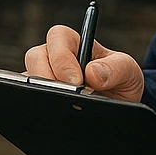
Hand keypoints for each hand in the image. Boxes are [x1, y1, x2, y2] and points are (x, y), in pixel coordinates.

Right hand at [24, 24, 143, 101]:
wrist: (119, 109)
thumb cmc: (120, 82)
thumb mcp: (128, 71)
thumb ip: (116, 68)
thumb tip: (93, 72)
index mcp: (75, 44)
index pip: (58, 37)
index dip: (62, 57)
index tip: (75, 81)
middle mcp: (54, 58)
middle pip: (35, 56)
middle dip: (47, 76)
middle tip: (65, 96)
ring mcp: (44, 79)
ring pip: (27, 79)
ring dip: (42, 93)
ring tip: (62, 107)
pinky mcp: (39, 99)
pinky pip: (28, 100)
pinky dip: (38, 108)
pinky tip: (54, 117)